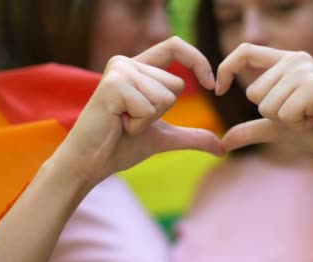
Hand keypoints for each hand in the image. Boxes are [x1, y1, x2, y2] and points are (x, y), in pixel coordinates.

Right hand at [54, 37, 222, 187]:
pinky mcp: (113, 85)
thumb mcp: (163, 138)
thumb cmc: (120, 147)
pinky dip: (138, 125)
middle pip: (175, 85)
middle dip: (160, 113)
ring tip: (123, 122)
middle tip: (131, 121)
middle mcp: (126, 63)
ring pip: (165, 97)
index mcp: (138, 68)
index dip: (198, 61)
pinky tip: (117, 124)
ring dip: (148, 120)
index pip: (175, 47)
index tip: (213, 86)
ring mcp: (119, 71)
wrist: (90, 163)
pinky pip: (149, 107)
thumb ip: (192, 137)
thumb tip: (222, 149)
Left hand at [217, 43, 312, 164]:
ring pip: (267, 105)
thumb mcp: (277, 128)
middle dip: (272, 114)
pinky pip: (284, 114)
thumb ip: (250, 130)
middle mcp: (295, 60)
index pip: (245, 51)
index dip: (226, 68)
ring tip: (310, 118)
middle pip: (253, 92)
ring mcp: (305, 71)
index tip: (218, 89)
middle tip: (301, 115)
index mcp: (285, 62)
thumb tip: (222, 143)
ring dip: (287, 122)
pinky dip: (298, 126)